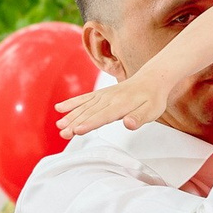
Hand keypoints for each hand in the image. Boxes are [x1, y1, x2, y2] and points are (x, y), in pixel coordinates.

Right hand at [56, 67, 172, 137]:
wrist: (152, 79)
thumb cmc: (152, 98)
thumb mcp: (152, 110)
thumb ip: (139, 118)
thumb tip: (129, 124)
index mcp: (122, 104)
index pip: (104, 116)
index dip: (90, 123)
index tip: (78, 130)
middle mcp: (110, 98)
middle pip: (90, 112)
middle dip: (75, 123)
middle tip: (63, 134)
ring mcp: (104, 95)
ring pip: (85, 107)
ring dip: (71, 116)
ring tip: (59, 126)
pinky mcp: (101, 94)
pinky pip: (84, 98)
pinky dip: (72, 103)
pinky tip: (60, 108)